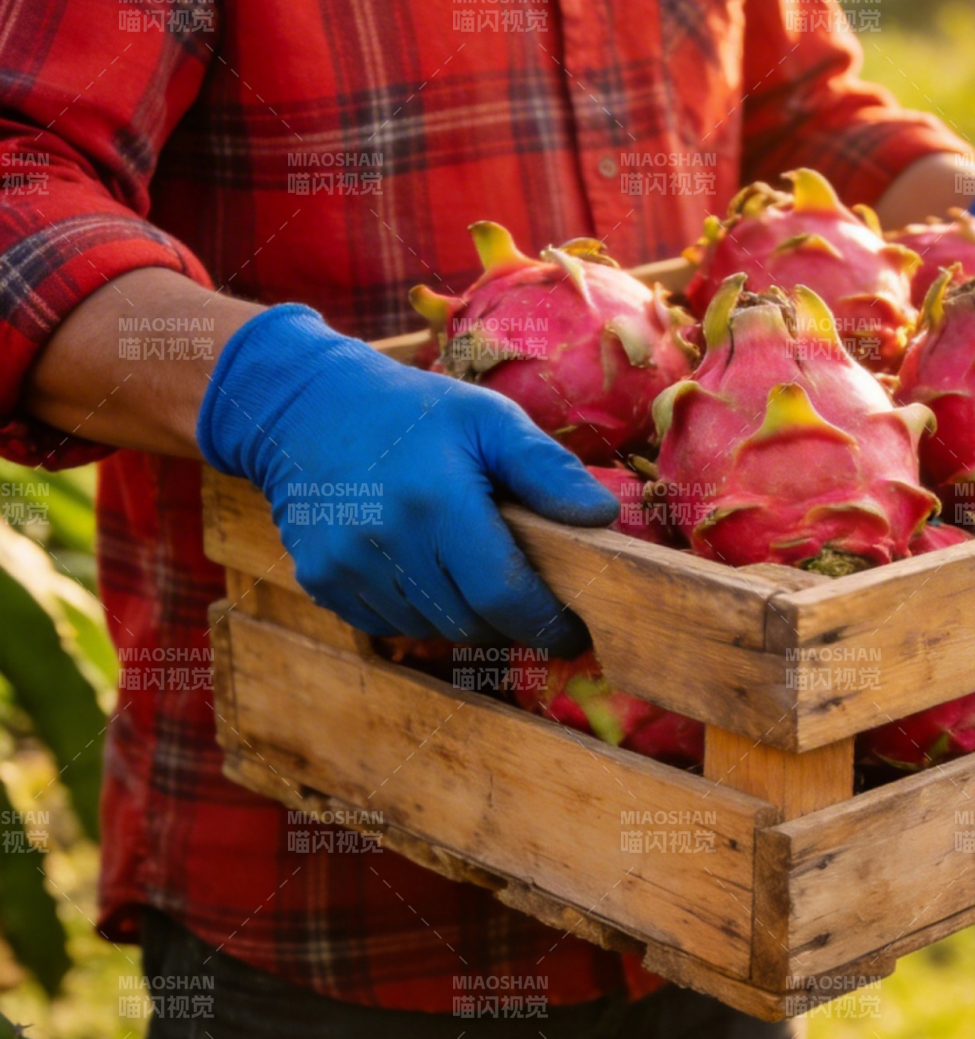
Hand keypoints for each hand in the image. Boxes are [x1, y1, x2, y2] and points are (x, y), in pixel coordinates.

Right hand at [197, 305, 617, 650]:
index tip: (572, 631)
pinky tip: (422, 567)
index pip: (504, 594)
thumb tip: (603, 517)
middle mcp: (385, 541)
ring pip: (430, 629)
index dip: (545, 623)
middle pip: (470, 623)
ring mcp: (344, 566)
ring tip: (470, 569)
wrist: (307, 406)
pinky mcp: (318, 581)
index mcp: (437, 499)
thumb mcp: (489, 419)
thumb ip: (546, 469)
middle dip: (508, 620)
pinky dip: (417, 610)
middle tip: (527, 596)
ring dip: (463, 615)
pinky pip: (387, 624)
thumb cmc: (415, 412)